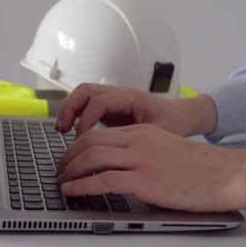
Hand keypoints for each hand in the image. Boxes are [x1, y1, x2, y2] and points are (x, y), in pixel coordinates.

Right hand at [55, 83, 217, 136]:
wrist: (184, 115)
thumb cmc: (174, 123)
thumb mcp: (159, 134)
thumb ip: (137, 141)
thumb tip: (112, 155)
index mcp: (131, 97)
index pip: (99, 102)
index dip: (87, 120)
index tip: (83, 140)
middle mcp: (119, 93)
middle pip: (85, 90)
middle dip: (70, 108)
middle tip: (62, 130)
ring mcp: (113, 98)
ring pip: (82, 95)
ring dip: (69, 110)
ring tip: (61, 131)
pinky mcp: (110, 107)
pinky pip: (87, 105)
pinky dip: (76, 114)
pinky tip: (72, 133)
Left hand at [57, 124, 245, 211]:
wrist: (225, 173)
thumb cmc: (201, 167)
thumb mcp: (167, 150)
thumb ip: (144, 153)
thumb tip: (125, 171)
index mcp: (143, 132)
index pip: (100, 132)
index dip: (78, 144)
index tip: (70, 156)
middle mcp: (138, 141)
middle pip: (89, 140)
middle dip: (67, 156)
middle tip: (59, 169)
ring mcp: (140, 160)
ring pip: (91, 157)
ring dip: (70, 170)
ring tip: (61, 181)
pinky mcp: (144, 180)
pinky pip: (102, 181)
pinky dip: (81, 186)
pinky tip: (72, 190)